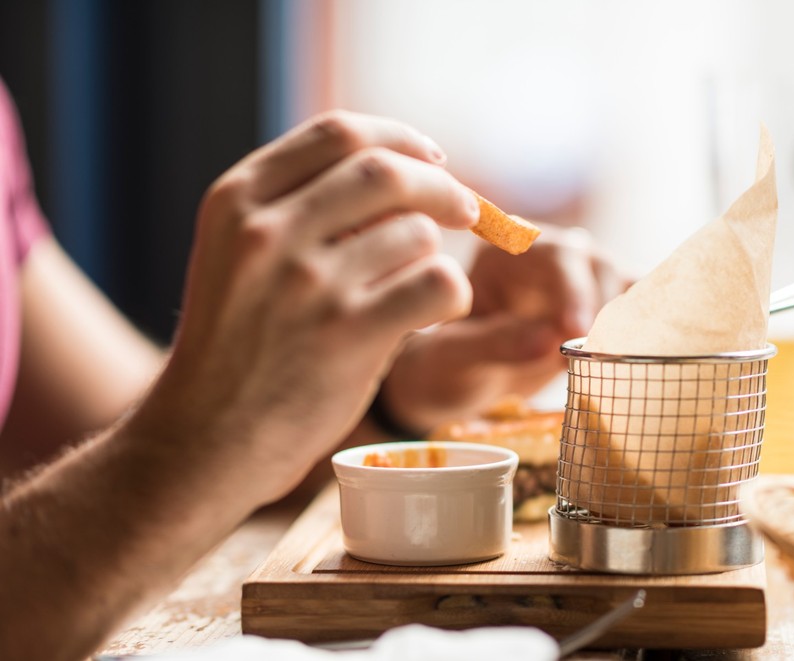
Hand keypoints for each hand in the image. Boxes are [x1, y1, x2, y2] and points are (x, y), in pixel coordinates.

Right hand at [127, 111, 479, 500]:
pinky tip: (430, 316)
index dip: (399, 138)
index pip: (339, 133)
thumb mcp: (236, 257)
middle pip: (387, 171)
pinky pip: (437, 285)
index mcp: (238, 199)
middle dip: (441, 186)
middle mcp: (268, 232)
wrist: (205, 438)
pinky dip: (451, 297)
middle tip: (466, 209)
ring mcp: (308, 282)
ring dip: (434, 257)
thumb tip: (400, 172)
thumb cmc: (235, 346)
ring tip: (415, 289)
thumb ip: (297, 208)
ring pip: (418, 234)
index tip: (431, 159)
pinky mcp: (348, 334)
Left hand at [381, 223, 631, 432]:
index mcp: (504, 251)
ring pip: (623, 282)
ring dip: (627, 320)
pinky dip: (641, 330)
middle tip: (601, 353)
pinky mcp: (602, 304)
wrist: (457, 382)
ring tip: (616, 363)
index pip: (550, 255)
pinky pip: (635, 308)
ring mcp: (580, 277)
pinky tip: (633, 361)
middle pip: (595, 263)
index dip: (572, 289)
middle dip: (603, 308)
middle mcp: (548, 254)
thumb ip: (493, 343)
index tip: (576, 329)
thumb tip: (550, 340)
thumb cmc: (445, 365)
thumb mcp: (454, 358)